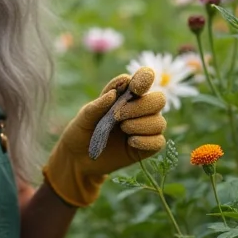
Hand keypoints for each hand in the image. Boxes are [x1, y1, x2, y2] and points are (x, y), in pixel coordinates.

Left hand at [43, 69, 165, 206]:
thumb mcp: (84, 117)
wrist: (78, 159)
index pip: (144, 79)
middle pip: (158, 100)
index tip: (135, 88)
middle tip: (117, 116)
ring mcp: (144, 129)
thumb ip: (98, 105)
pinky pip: (159, 141)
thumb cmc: (81, 131)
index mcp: (125, 95)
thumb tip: (114, 93)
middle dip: (140, 107)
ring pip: (159, 122)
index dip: (145, 79)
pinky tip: (131, 142)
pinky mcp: (146, 148)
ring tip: (123, 129)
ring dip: (141, 124)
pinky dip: (146, 141)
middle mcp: (139, 109)